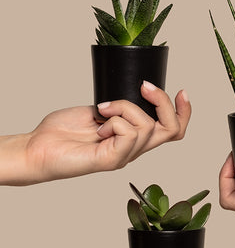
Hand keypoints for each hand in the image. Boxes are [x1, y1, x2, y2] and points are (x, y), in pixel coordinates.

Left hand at [0, 82, 190, 184]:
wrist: (38, 148)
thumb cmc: (64, 131)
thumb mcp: (101, 108)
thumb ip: (121, 105)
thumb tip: (136, 92)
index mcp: (134, 138)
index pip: (172, 130)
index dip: (184, 112)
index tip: (182, 91)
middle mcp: (134, 149)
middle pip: (172, 130)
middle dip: (164, 102)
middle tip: (144, 86)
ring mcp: (124, 156)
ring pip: (146, 125)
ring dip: (124, 107)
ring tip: (102, 110)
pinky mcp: (111, 160)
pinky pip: (128, 133)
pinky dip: (114, 120)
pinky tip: (97, 124)